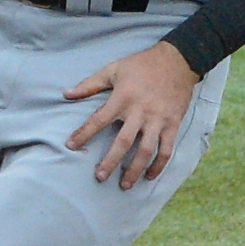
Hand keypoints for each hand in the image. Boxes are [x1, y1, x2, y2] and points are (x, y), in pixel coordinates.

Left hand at [64, 41, 200, 187]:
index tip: (70, 145)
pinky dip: (159, 165)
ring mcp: (158, 120)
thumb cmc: (142, 65)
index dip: (84, 133)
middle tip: (100, 176)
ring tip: (124, 185)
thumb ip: (90, 84)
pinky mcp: (172, 124)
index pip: (99, 119)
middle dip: (111, 161)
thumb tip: (66, 94)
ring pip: (146, 151)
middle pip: (124, 142)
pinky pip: (166, 149)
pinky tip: (149, 177)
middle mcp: (140, 111)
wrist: (178, 60)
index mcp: (123, 98)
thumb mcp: (114, 69)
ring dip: (135, 170)